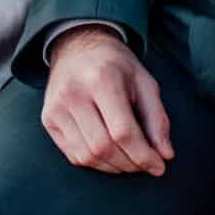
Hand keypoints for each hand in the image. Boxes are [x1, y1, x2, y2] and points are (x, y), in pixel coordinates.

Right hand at [43, 27, 173, 175]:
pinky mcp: (48, 119)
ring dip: (114, 167)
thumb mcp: (144, 82)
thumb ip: (157, 118)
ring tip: (129, 159)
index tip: (159, 166)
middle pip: (103, 147)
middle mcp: (73, 93)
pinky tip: (110, 154)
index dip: (144, 155)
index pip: (122, 131)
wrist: (77, 47)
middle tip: (145, 163)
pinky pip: (74, 155)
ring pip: (87, 156)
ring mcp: (56, 107)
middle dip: (130, 164)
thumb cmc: (116, 66)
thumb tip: (165, 155)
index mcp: (101, 78)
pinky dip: (96, 163)